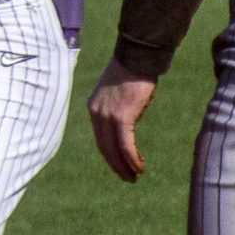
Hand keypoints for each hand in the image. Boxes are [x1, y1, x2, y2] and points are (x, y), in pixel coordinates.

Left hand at [85, 59, 156, 183]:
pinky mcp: (122, 117)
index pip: (100, 138)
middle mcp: (97, 114)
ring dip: (124, 167)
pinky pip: (126, 145)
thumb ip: (118, 108)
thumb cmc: (133, 71)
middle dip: (115, 166)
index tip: (119, 165)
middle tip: (127, 178)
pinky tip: (140, 167)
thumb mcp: (119, 92)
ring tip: (134, 177)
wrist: (137, 57)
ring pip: (114, 150)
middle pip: (104, 147)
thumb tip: (127, 122)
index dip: (110, 154)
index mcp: (94, 108)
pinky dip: (132, 159)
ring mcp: (108, 116)